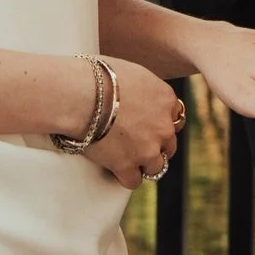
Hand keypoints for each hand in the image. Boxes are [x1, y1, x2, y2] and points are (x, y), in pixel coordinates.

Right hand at [81, 56, 182, 189]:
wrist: (79, 95)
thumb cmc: (97, 77)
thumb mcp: (131, 73)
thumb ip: (144, 89)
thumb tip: (139, 94)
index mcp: (165, 99)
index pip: (175, 119)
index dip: (161, 124)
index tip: (148, 126)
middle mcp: (163, 126)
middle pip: (169, 145)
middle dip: (155, 145)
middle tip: (135, 143)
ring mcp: (147, 148)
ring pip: (156, 167)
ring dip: (142, 164)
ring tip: (124, 158)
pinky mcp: (127, 165)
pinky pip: (133, 181)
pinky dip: (125, 177)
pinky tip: (115, 169)